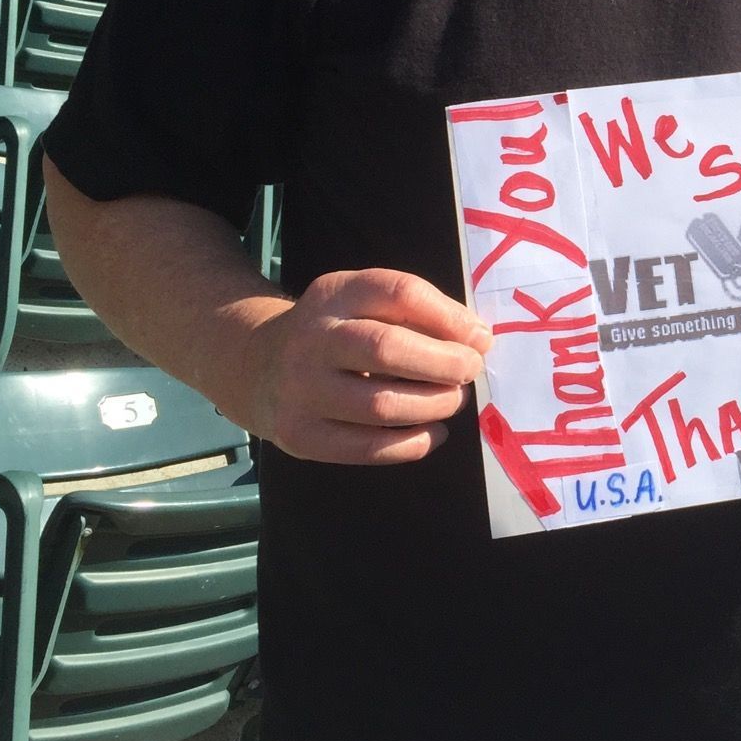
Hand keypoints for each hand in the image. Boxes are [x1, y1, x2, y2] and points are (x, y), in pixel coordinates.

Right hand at [232, 268, 490, 464]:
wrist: (259, 366)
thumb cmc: (338, 332)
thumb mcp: (367, 303)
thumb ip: (421, 312)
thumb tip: (478, 341)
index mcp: (335, 294)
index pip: (399, 293)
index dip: (449, 317)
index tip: (480, 338)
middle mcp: (312, 338)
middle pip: (387, 349)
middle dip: (443, 364)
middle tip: (469, 371)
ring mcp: (301, 389)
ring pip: (381, 405)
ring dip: (433, 406)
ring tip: (452, 400)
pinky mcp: (300, 435)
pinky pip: (368, 448)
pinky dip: (413, 443)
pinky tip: (433, 431)